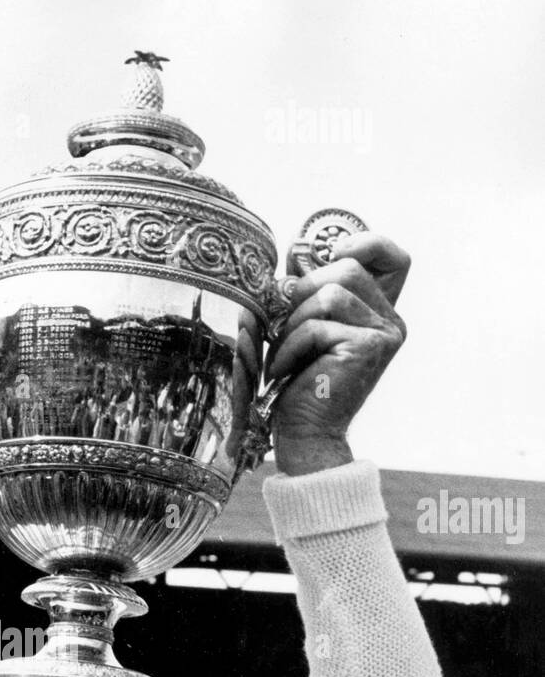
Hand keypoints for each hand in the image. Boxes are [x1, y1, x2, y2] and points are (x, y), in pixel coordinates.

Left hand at [266, 232, 410, 474]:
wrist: (306, 433)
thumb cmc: (300, 382)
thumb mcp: (306, 326)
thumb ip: (310, 291)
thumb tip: (295, 251)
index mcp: (380, 312)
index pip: (393, 258)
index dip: (366, 243)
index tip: (331, 254)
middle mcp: (391, 321)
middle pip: (348, 269)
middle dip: (304, 290)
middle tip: (284, 324)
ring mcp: (384, 334)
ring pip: (331, 294)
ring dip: (294, 322)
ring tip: (284, 352)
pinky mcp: (368, 348)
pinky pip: (318, 325)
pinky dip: (290, 346)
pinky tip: (285, 370)